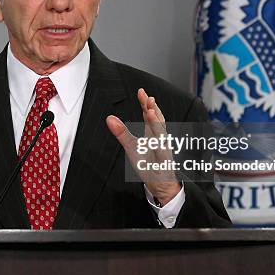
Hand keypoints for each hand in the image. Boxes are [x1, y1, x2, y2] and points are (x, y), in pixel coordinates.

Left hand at [106, 88, 180, 205]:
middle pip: (157, 121)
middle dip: (153, 109)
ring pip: (161, 135)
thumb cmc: (148, 163)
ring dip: (156, 124)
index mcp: (152, 133)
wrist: (160, 183)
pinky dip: (160, 147)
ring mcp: (163, 150)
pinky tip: (157, 141)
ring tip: (150, 112)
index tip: (141, 91)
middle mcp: (160, 139)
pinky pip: (162, 154)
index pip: (149, 115)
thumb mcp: (131, 146)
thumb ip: (122, 132)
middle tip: (148, 98)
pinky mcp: (164, 163)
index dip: (145, 103)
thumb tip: (109, 118)